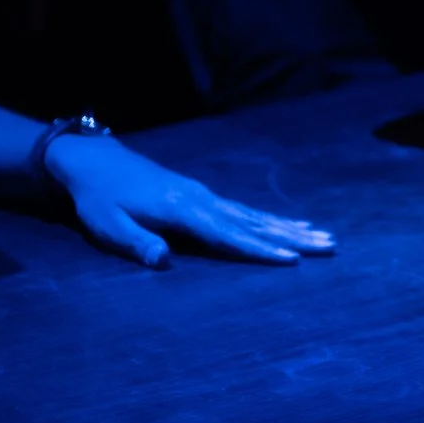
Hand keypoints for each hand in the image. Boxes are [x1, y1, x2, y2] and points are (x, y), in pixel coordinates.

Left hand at [44, 134, 335, 267]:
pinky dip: (270, 218)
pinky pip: (245, 209)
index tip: (292, 260)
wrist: (95, 160)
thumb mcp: (107, 225)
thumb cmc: (98, 198)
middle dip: (292, 236)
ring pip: (255, 214)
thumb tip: (164, 262)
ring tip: (322, 236)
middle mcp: (202, 199)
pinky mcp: (203, 194)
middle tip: (329, 245)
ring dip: (290, 226)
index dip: (260, 249)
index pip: (228, 235)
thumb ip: (137, 243)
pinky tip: (287, 223)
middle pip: (254, 222)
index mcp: (181, 210)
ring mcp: (205, 195)